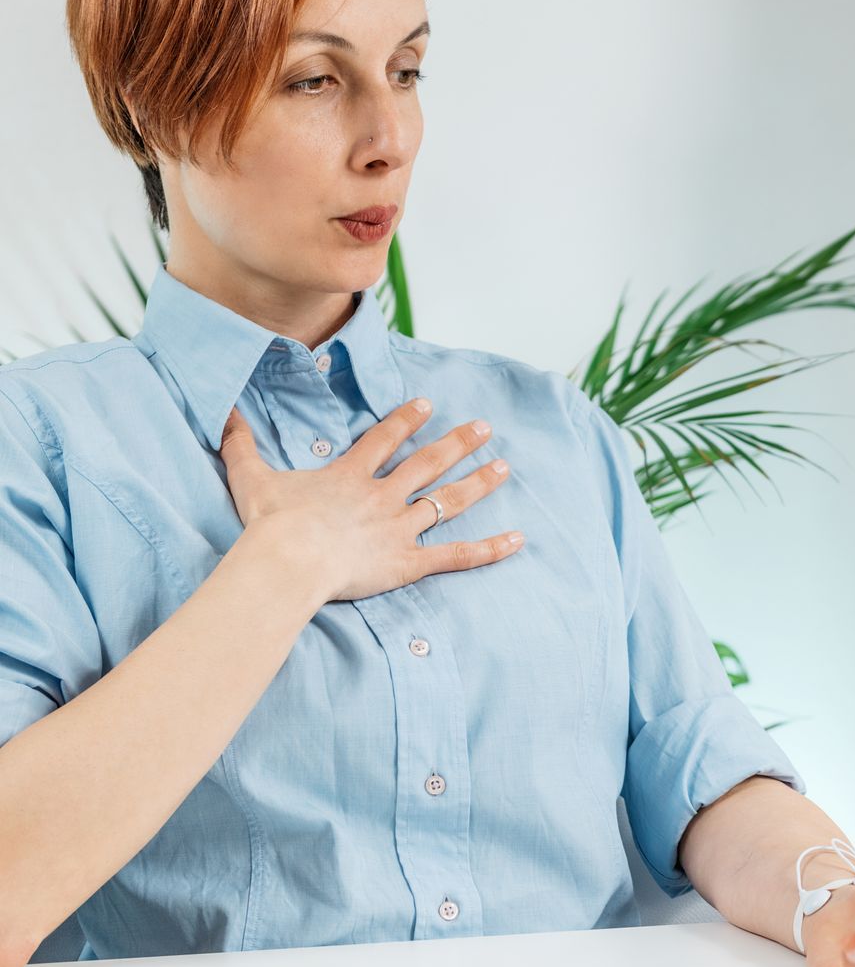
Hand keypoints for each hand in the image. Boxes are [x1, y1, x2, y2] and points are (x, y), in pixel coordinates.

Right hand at [219, 397, 522, 603]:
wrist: (287, 560)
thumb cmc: (268, 524)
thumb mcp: (249, 477)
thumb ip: (240, 444)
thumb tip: (223, 413)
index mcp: (350, 476)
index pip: (384, 440)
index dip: (406, 420)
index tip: (427, 404)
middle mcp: (382, 496)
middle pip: (428, 463)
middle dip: (458, 443)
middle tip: (485, 427)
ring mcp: (399, 528)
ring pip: (448, 501)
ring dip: (478, 483)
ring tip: (504, 467)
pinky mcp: (409, 562)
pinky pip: (456, 555)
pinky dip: (489, 549)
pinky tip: (518, 539)